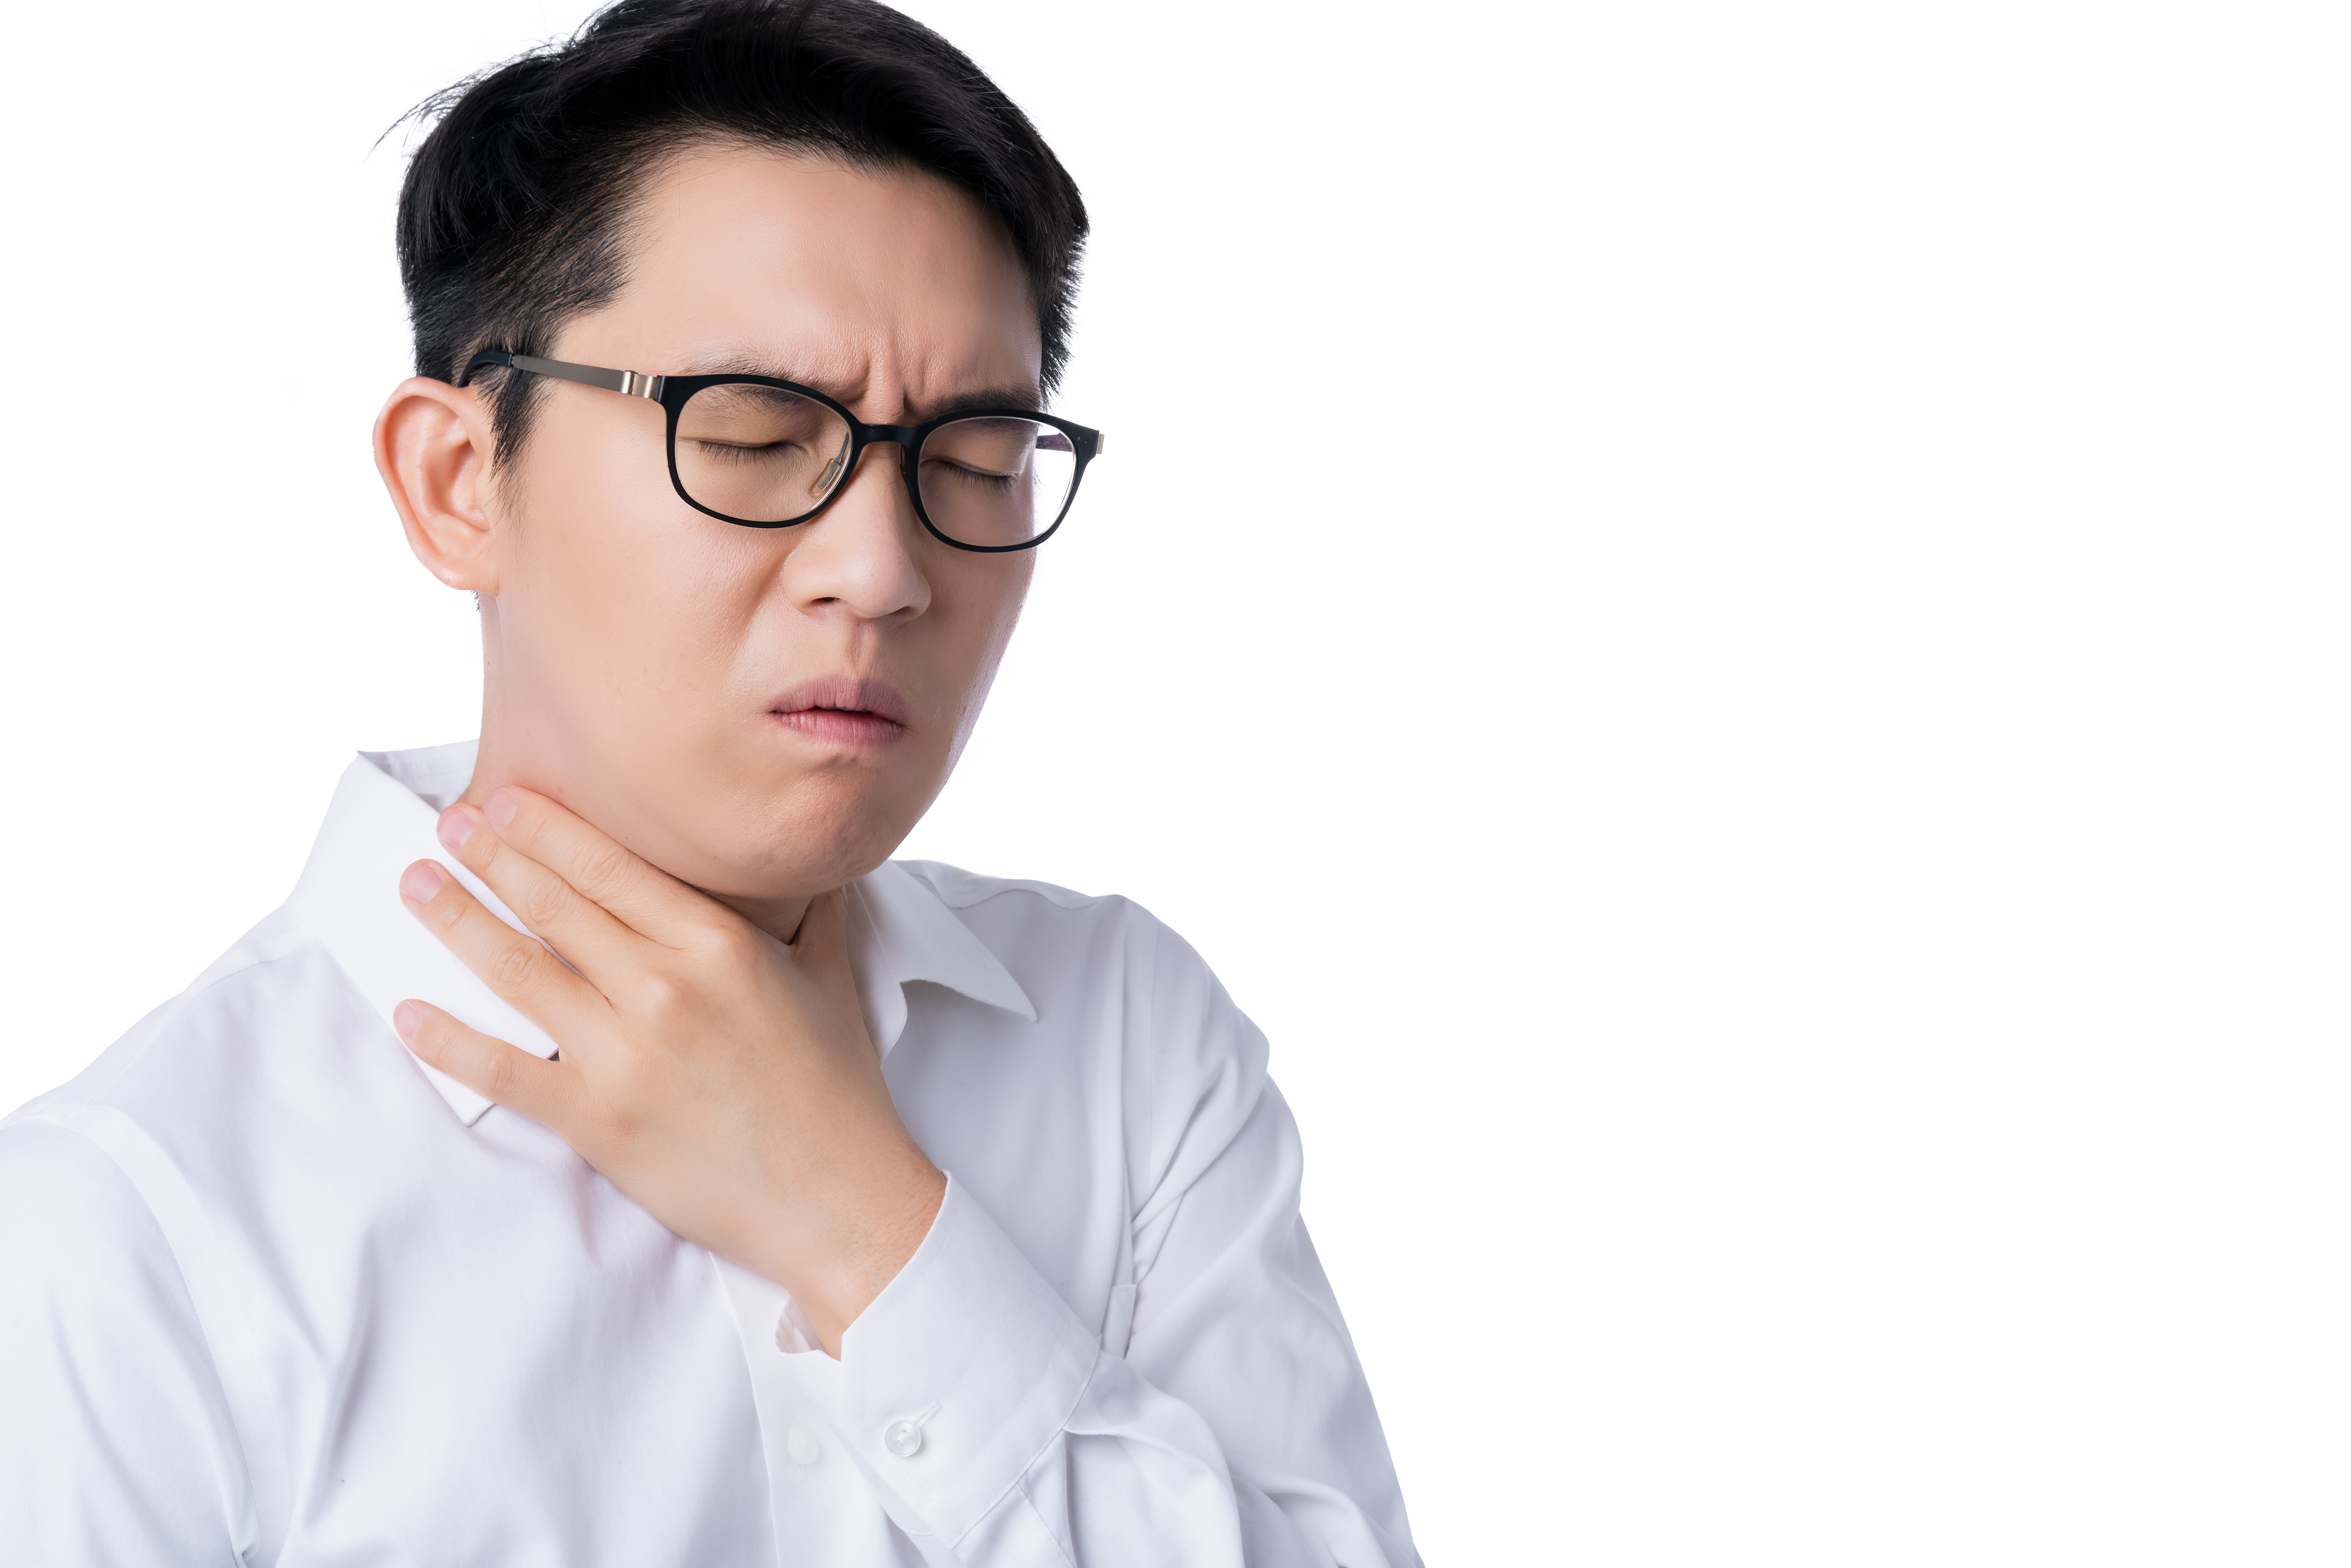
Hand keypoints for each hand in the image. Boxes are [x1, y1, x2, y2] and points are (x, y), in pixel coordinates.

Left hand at [391, 787, 943, 1355]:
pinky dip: (447, 1042)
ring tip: (417, 885)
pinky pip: (503, 1071)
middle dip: (490, 855)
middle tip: (446, 824)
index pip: (610, 866)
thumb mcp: (831, 978)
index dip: (546, 828)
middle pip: (552, 903)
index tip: (503, 800)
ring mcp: (624, 1055)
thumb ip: (816, 911)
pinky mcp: (597, 1120)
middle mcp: (663, 988)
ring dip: (457, 921)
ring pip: (516, 970)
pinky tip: (409, 1013)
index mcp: (719, 945)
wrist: (838, 1197)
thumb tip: (819, 866)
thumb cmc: (838, 1088)